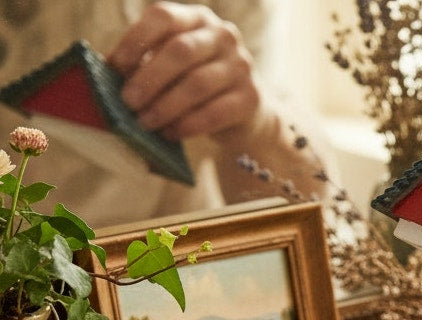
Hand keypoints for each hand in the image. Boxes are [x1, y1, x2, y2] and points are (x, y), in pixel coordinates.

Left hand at [107, 1, 263, 141]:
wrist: (246, 113)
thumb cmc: (197, 87)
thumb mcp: (172, 67)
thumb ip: (145, 64)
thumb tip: (104, 74)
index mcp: (196, 18)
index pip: (163, 17)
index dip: (136, 39)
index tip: (115, 67)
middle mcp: (222, 35)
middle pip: (180, 51)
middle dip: (149, 79)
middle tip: (128, 103)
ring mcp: (241, 66)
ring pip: (197, 84)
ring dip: (166, 106)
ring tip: (146, 123)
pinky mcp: (251, 98)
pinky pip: (215, 112)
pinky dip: (188, 125)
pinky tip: (171, 134)